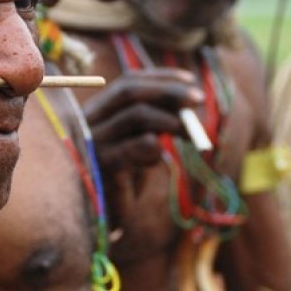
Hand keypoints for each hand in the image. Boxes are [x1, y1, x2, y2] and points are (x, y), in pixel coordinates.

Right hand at [83, 68, 202, 226]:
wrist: (103, 214)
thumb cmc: (124, 174)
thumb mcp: (138, 139)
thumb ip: (155, 119)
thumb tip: (189, 101)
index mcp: (98, 109)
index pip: (129, 80)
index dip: (161, 77)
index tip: (191, 80)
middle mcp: (90, 119)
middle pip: (129, 90)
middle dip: (168, 91)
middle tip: (199, 99)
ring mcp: (94, 140)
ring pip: (136, 115)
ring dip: (172, 120)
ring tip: (191, 135)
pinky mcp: (103, 165)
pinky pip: (138, 146)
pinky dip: (157, 148)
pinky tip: (157, 161)